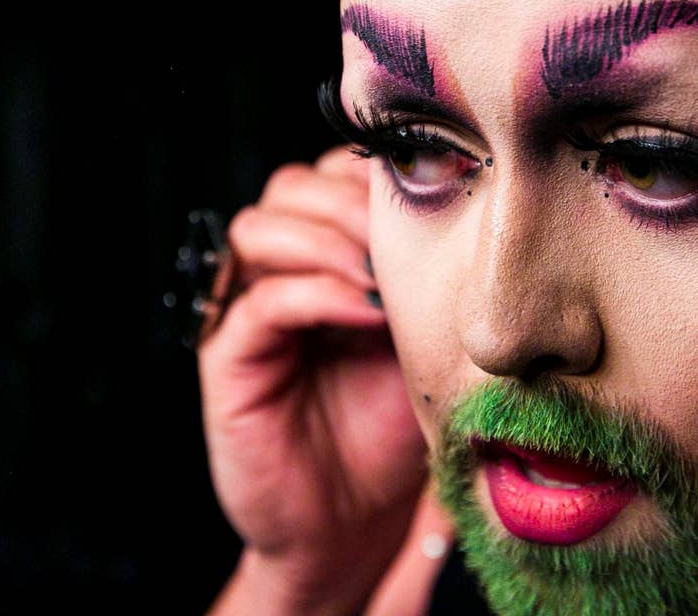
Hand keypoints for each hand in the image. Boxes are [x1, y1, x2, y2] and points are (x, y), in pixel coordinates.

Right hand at [199, 146, 426, 614]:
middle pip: (290, 187)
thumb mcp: (426, 335)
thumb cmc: (397, 426)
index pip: (332, 175)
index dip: (374, 175)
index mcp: (330, 254)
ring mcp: (249, 312)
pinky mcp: (230, 361)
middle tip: (403, 235)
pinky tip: (367, 311)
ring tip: (382, 274)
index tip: (432, 199)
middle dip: (350, 200)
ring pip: (258, 228)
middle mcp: (283, 272)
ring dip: (327, 237)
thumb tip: (467, 208)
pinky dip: (314, 295)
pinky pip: (258, 303)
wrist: (358, 522)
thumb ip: (428, 273)